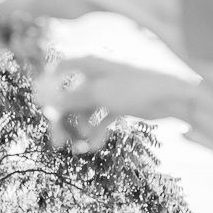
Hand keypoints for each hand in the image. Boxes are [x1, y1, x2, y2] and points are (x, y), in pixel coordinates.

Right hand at [32, 57, 198, 153]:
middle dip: (64, 120)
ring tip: (79, 147)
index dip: (48, 88)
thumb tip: (45, 101)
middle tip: (57, 142)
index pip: (60, 69)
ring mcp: (108, 91)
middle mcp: (97, 75)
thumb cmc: (137, 88)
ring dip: (80, 130)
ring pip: (85, 111)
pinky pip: (100, 120)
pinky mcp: (119, 105)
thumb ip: (71, 97)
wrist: (172, 98)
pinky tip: (93, 146)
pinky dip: (96, 133)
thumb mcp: (100, 93)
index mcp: (91, 64)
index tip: (41, 108)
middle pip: (70, 97)